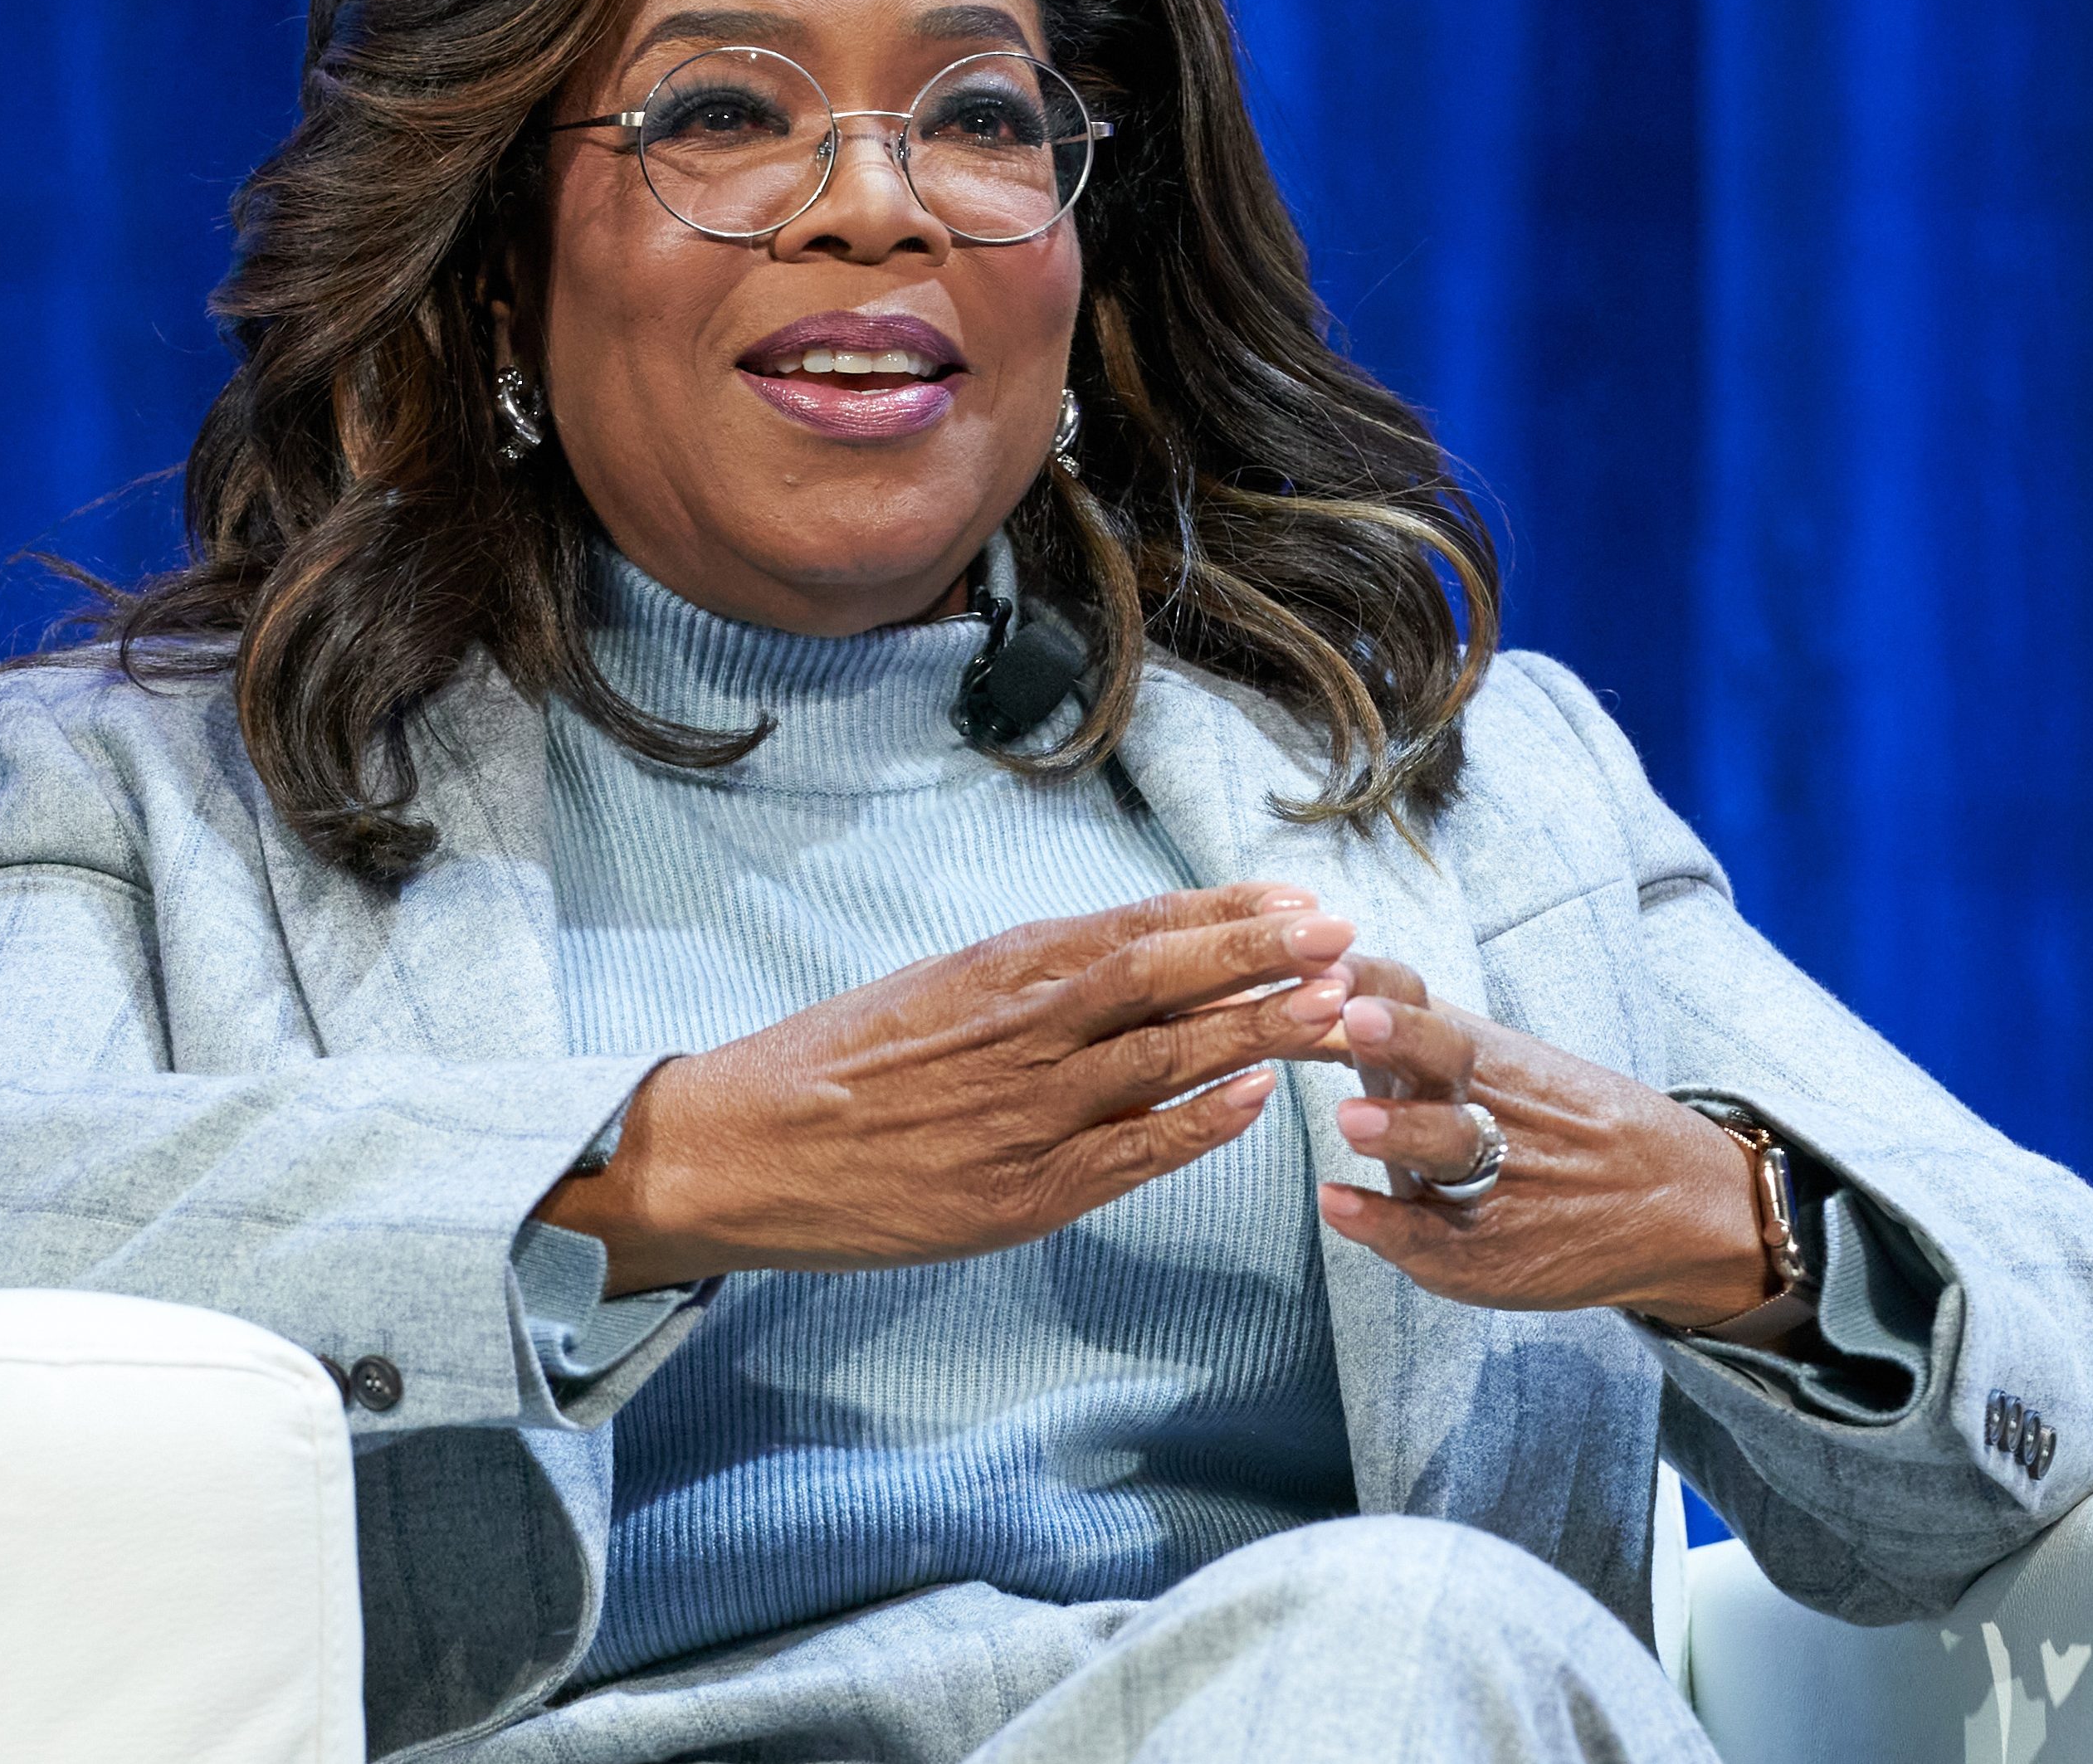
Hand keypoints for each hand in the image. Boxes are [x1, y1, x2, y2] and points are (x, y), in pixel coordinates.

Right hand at [542, 885, 1357, 1292]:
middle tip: (1349, 937)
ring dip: (1258, 1029)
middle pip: (1167, 979)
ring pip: (1165, 1058)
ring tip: (1338, 1008)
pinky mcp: (1022, 1192)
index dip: (1229, 916)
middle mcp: (1022, 1029)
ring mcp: (1026, 1113)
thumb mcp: (932, 990)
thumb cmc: (835, 1068)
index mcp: (999, 971)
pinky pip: (1129, 1151)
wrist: (743, 1149)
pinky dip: (1198, 1123)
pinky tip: (1257, 1101)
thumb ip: (1028, 982)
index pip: (1137, 929)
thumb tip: (1125, 960)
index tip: (1302, 900)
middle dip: (1265, 955)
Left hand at [1314, 957, 1773, 1328]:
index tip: (1333, 964)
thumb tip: (1313, 981)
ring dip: (1397, 1129)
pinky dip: (1380, 1222)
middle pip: (1441, 1061)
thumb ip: (1415, 1029)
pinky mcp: (1476, 1251)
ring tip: (1351, 1118)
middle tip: (1357, 1020)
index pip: (1416, 999)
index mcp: (1473, 1053)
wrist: (1673, 1205)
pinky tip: (1338, 1204)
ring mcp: (1479, 1181)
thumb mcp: (1500, 1064)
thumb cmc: (1560, 1125)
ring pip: (1440, 1147)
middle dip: (1400, 1037)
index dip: (1377, 981)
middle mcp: (1475, 1107)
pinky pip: (1425, 1236)